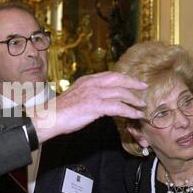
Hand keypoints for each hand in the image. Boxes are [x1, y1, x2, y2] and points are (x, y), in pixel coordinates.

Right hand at [31, 72, 146, 142]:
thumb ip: (87, 94)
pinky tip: (136, 115)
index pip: (109, 75)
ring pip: (121, 93)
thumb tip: (97, 99)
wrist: (50, 117)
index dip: (123, 78)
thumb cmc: (59, 111)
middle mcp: (91, 83)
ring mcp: (94, 94)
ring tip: (142, 105)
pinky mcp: (96, 106)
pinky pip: (119, 107)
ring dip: (134, 99)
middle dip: (133, 83)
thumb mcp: (75, 96)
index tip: (131, 81)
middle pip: (118, 79)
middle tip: (143, 87)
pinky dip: (130, 111)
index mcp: (86, 80)